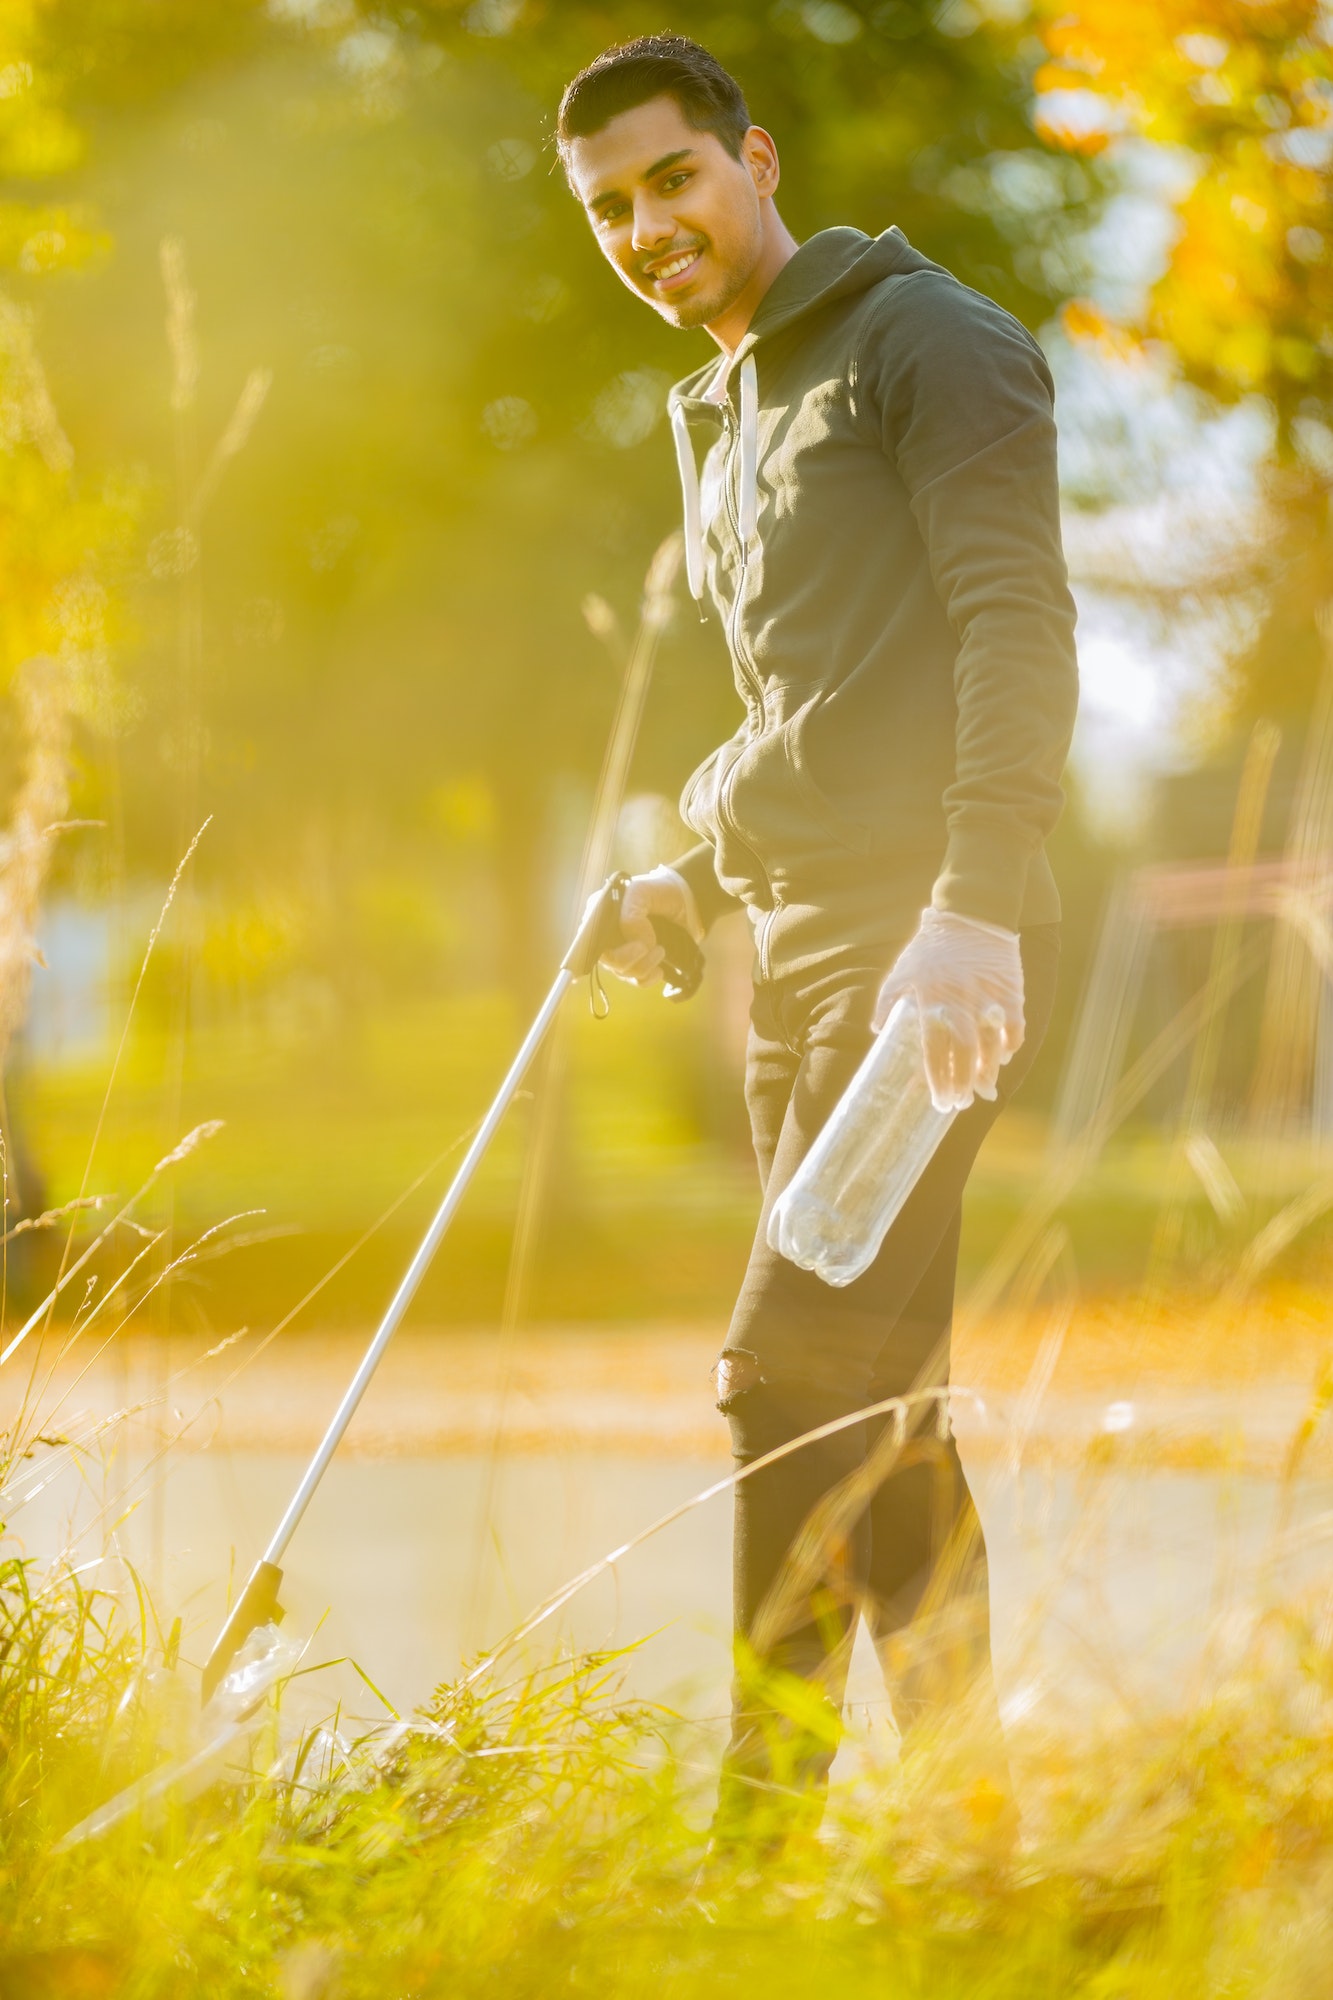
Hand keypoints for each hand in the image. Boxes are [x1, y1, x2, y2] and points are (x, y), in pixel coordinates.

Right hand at [593, 866, 703, 984]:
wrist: (686, 901)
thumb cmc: (659, 891)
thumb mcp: (641, 891)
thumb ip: (630, 914)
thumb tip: (635, 943)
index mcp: (599, 915)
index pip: (590, 940)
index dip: (607, 949)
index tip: (636, 945)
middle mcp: (606, 935)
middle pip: (607, 961)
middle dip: (629, 959)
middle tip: (649, 946)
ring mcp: (621, 951)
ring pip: (623, 973)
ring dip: (645, 965)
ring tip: (661, 949)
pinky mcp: (637, 963)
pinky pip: (636, 981)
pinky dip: (649, 979)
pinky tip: (659, 970)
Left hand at [872, 908, 1023, 1113]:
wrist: (971, 914)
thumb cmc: (930, 947)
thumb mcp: (901, 970)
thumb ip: (888, 1001)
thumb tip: (878, 1031)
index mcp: (930, 999)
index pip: (933, 1049)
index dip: (936, 1079)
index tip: (937, 1101)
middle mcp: (959, 1001)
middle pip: (964, 1053)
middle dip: (962, 1083)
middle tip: (961, 1104)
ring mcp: (987, 996)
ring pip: (991, 1045)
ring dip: (988, 1071)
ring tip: (983, 1090)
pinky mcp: (1010, 990)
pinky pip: (1014, 1026)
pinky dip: (1011, 1045)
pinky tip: (1004, 1058)